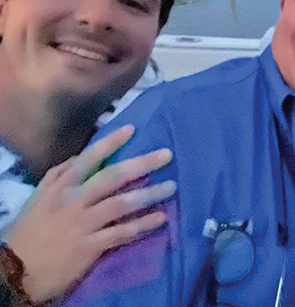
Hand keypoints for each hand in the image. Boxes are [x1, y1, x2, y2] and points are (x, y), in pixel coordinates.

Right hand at [4, 125, 175, 302]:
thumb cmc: (29, 232)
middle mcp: (73, 201)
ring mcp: (83, 224)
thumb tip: (79, 157)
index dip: (109, 142)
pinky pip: (121, 233)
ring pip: (122, 204)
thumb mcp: (38, 199)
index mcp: (60, 187)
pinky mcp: (90, 247)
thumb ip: (58, 176)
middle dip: (141, 164)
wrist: (14, 272)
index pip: (87, 159)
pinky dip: (142, 225)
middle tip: (166, 155)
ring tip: (171, 187)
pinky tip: (161, 219)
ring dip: (149, 194)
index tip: (132, 129)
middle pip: (112, 177)